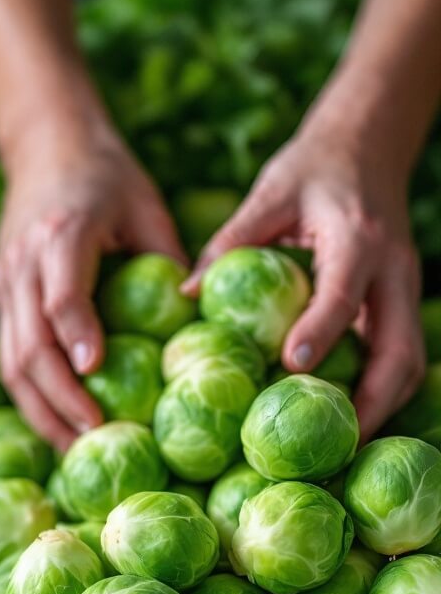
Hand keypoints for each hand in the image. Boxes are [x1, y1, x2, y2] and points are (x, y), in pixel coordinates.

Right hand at [0, 131, 185, 448]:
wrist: (45, 144)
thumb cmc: (108, 175)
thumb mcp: (146, 206)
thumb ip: (167, 260)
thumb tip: (197, 326)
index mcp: (62, 233)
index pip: (61, 294)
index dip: (76, 334)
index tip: (97, 372)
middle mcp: (22, 262)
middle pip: (28, 343)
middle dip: (59, 396)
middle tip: (98, 434)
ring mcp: (4, 282)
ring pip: (10, 361)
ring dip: (40, 410)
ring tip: (76, 448)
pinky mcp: (1, 297)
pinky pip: (9, 356)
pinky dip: (33, 396)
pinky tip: (61, 423)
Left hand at [184, 126, 424, 442]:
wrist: (369, 145)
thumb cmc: (313, 169)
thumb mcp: (270, 192)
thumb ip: (231, 240)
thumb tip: (184, 294)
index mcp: (357, 237)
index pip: (344, 292)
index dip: (323, 330)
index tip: (292, 365)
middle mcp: (392, 270)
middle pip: (399, 350)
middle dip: (372, 402)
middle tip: (334, 444)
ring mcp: (403, 290)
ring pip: (407, 363)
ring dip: (382, 407)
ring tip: (344, 448)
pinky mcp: (399, 303)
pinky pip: (399, 357)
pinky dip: (380, 392)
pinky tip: (347, 418)